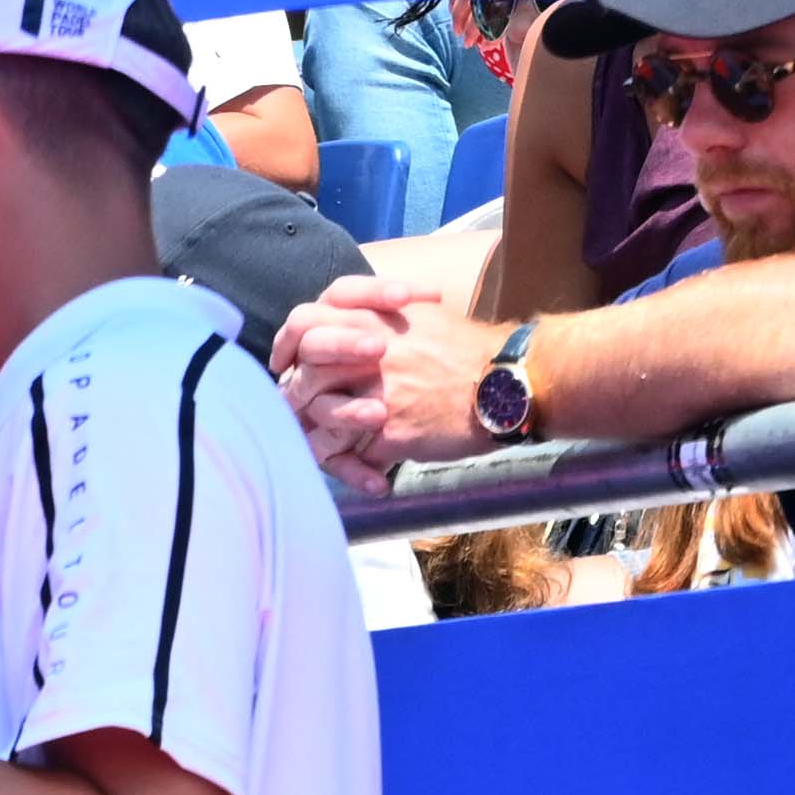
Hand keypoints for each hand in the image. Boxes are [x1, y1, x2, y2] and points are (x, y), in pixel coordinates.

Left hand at [273, 276, 494, 489]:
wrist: (508, 382)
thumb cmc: (466, 350)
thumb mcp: (417, 316)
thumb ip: (373, 315)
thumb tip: (335, 324)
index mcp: (372, 316)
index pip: (303, 321)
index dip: (287, 344)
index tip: (286, 363)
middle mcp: (367, 350)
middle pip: (302, 374)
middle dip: (297, 397)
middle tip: (304, 412)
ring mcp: (376, 390)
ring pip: (319, 418)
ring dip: (321, 436)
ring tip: (333, 448)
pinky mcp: (389, 429)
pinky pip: (350, 454)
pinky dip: (354, 470)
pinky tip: (370, 479)